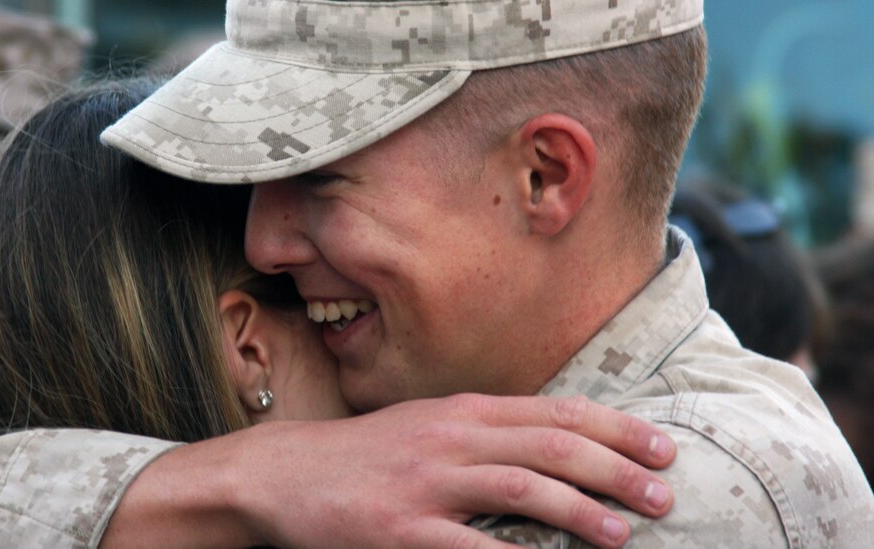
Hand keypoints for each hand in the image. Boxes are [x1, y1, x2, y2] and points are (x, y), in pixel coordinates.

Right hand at [103, 394, 674, 547]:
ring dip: (578, 509)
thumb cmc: (364, 456)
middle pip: (548, 444)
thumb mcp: (428, 428)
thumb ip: (485, 434)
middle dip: (613, 467)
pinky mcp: (397, 527)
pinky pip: (466, 547)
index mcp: (461, 410)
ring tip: (622, 532)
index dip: (613, 428)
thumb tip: (554, 449)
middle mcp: (450, 436)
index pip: (553, 412)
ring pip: (519, 486)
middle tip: (664, 493)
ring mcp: (424, 481)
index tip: (660, 447)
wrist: (282, 473)